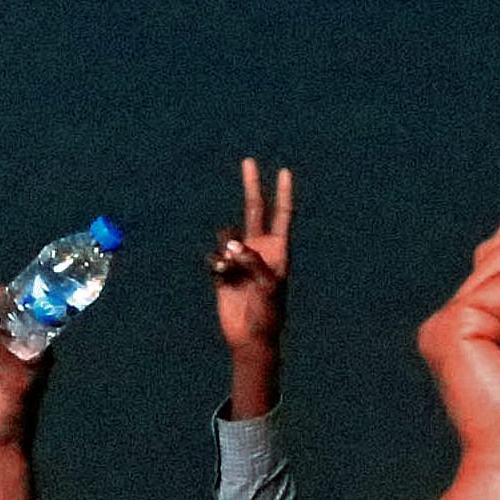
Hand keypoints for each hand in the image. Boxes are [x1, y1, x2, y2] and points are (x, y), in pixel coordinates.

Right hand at [211, 159, 295, 354]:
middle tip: (249, 161)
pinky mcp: (223, 272)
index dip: (283, 193)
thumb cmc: (268, 314)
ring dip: (227, 246)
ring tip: (232, 268)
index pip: (282, 214)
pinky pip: (215, 256)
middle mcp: (259, 249)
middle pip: (254, 209)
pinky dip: (217, 264)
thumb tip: (232, 243)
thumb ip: (252, 261)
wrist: (250, 338)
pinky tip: (223, 278)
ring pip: (228, 234)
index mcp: (278, 251)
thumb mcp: (267, 287)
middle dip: (252, 186)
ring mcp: (240, 259)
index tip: (285, 172)